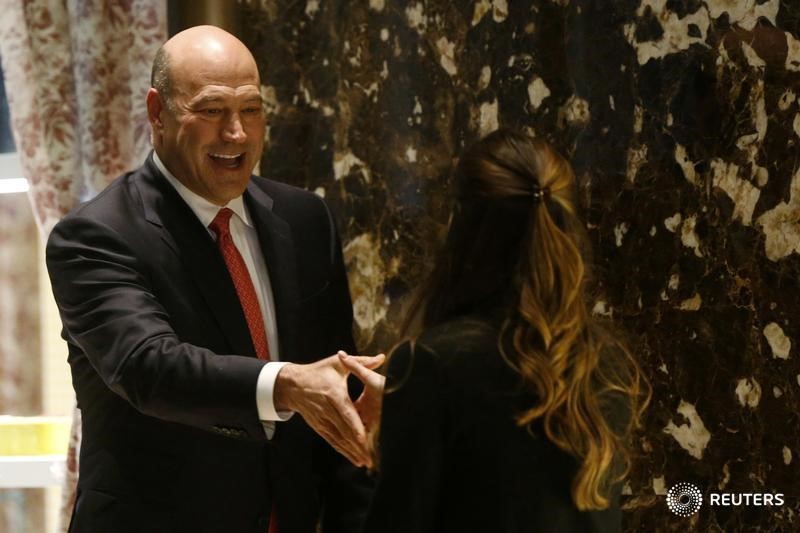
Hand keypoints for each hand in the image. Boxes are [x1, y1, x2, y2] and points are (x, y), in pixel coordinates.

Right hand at [273, 353, 383, 467]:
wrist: (292, 384)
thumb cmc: (318, 371)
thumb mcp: (337, 363)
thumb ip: (361, 362)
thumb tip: (382, 358)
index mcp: (333, 394)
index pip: (347, 413)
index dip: (355, 427)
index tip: (365, 439)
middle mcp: (327, 410)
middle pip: (344, 430)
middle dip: (357, 445)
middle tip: (371, 457)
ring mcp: (321, 420)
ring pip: (338, 439)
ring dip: (351, 451)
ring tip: (366, 461)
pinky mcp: (318, 426)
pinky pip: (332, 440)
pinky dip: (343, 450)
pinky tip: (353, 458)